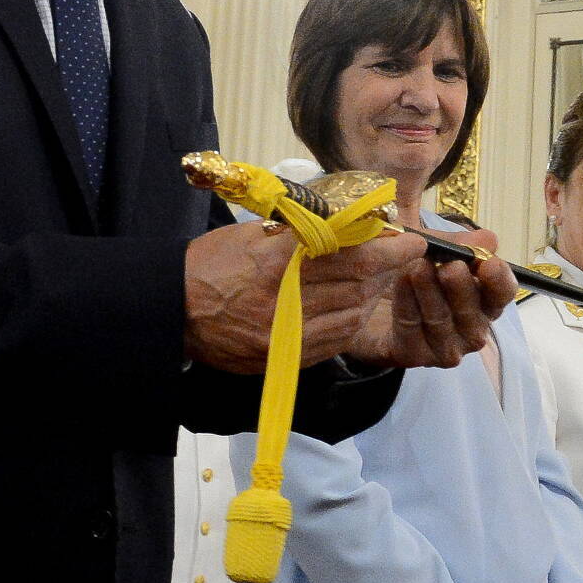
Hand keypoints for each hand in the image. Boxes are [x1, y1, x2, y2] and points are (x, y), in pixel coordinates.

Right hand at [183, 223, 425, 374]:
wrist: (172, 311)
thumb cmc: (210, 264)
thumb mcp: (251, 234)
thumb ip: (299, 232)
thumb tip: (350, 224)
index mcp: (275, 262)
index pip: (345, 252)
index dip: (385, 246)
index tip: (410, 238)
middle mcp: (283, 301)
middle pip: (355, 284)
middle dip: (389, 268)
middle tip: (408, 253)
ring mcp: (283, 335)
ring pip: (350, 315)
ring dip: (374, 295)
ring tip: (385, 277)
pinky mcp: (281, 358)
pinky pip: (333, 341)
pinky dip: (352, 322)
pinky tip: (359, 306)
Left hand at [346, 227, 516, 371]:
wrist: (353, 294)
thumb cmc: (398, 266)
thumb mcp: (425, 244)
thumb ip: (455, 240)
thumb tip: (489, 238)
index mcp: (479, 297)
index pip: (502, 293)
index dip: (500, 280)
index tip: (489, 262)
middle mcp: (469, 325)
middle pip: (479, 314)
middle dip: (464, 289)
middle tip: (450, 265)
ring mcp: (444, 345)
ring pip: (448, 326)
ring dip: (433, 297)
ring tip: (416, 269)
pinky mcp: (415, 356)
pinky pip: (417, 336)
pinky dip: (410, 310)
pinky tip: (398, 287)